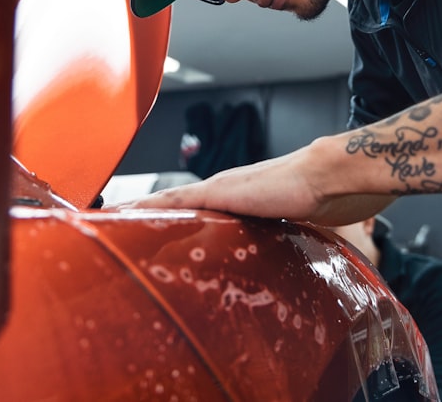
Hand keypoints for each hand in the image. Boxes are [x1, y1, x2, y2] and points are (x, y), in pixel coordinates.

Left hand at [123, 140, 393, 225]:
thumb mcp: (295, 225)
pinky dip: (149, 207)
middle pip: (171, 204)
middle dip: (141, 216)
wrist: (333, 175)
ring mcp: (220, 189)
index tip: (140, 231)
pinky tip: (127, 215)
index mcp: (237, 197)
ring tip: (107, 223)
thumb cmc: (323, 197)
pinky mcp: (221, 192)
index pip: (192, 209)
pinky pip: (175, 201)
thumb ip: (281, 238)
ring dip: (138, 212)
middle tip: (110, 229)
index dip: (166, 219)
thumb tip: (283, 267)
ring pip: (166, 201)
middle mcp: (222, 189)